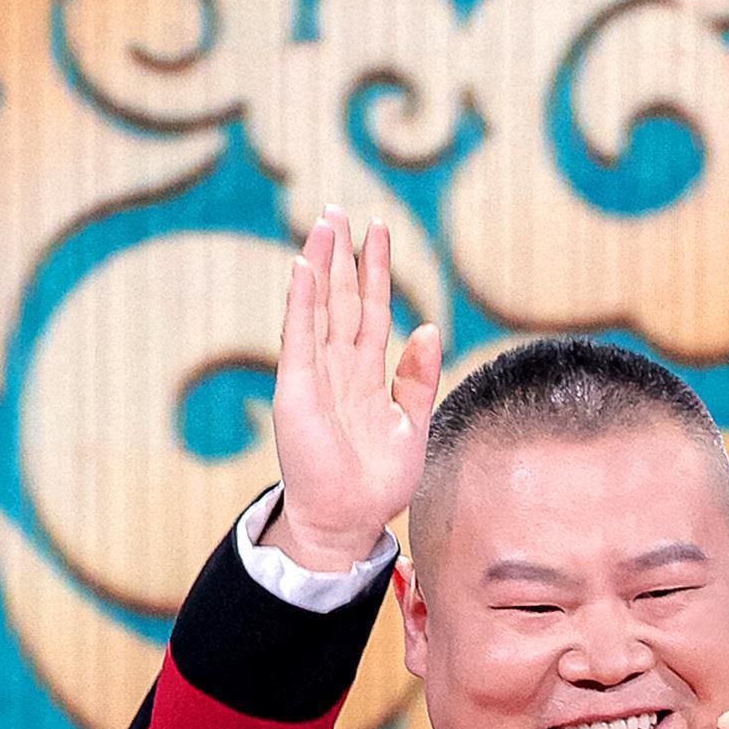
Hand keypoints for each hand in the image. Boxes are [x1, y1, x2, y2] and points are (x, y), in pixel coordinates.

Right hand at [267, 210, 441, 573]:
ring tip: (324, 222)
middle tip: (340, 209)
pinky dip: (301, 299)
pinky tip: (304, 265)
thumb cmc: (379, 481)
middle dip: (343, 255)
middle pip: (342, 298)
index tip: (378, 231)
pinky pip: (299, 334)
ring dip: (321, 264)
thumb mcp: (413, 423)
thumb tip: (431, 327)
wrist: (350, 519)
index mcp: (366, 374)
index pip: (371, 311)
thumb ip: (419, 376)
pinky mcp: (297, 386)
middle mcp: (338, 367)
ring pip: (320, 306)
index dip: (376, 272)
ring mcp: (315, 374)